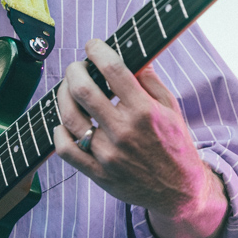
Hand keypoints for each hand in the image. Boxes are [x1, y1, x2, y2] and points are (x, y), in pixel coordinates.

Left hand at [53, 39, 227, 237]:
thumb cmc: (175, 145)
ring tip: (67, 91)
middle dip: (74, 71)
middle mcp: (124, 131)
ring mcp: (108, 154)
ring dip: (62, 97)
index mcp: (144, 111)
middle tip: (76, 67)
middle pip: (83, 91)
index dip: (98, 51)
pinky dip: (58, 133)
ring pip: (70, 119)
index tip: (93, 46)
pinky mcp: (98, 173)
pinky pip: (66, 150)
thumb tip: (132, 55)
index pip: (113, 70)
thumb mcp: (171, 109)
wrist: (179, 191)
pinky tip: (63, 123)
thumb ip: (150, 81)